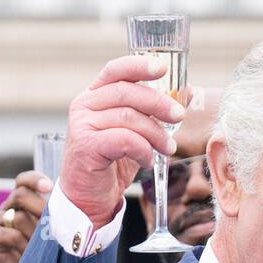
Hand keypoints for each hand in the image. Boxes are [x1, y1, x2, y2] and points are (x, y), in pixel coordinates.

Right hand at [0, 171, 51, 262]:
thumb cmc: (39, 253)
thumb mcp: (49, 232)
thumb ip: (53, 218)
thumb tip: (71, 211)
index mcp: (23, 203)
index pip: (23, 182)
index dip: (34, 180)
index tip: (49, 187)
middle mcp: (8, 208)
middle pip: (19, 194)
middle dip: (39, 207)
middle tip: (51, 224)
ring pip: (18, 217)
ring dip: (34, 234)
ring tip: (41, 249)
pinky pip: (10, 234)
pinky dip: (22, 245)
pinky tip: (27, 255)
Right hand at [61, 54, 184, 226]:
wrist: (88, 198)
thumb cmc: (110, 163)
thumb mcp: (129, 131)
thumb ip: (145, 112)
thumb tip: (181, 97)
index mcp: (93, 96)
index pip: (115, 70)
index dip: (139, 65)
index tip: (162, 68)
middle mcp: (84, 106)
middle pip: (127, 92)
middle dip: (159, 103)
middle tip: (179, 116)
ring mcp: (82, 125)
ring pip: (129, 117)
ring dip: (156, 133)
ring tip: (167, 148)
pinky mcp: (86, 145)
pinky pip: (125, 139)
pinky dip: (142, 150)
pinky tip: (146, 160)